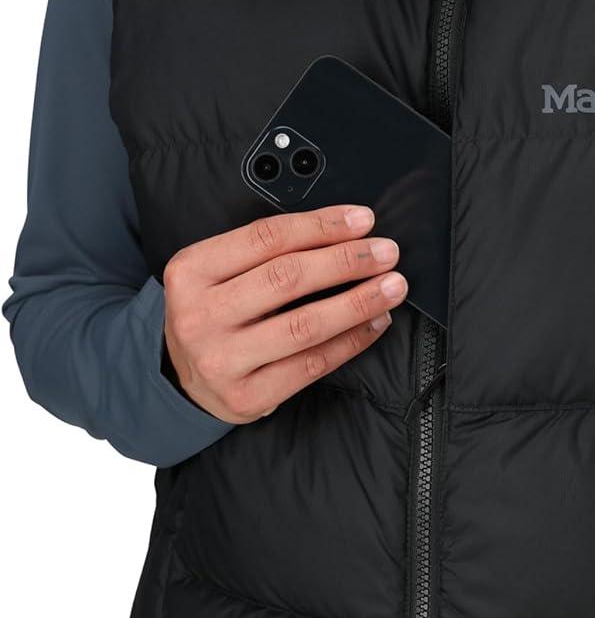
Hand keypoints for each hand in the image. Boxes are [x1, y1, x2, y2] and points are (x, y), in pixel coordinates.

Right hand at [161, 204, 406, 422]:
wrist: (180, 377)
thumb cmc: (214, 311)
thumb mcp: (218, 271)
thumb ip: (265, 251)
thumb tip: (343, 232)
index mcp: (191, 271)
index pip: (267, 238)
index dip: (322, 226)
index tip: (363, 220)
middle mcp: (200, 316)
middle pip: (288, 279)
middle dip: (347, 261)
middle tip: (386, 253)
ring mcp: (221, 360)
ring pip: (305, 326)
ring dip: (359, 302)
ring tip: (392, 287)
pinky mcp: (246, 396)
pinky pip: (312, 365)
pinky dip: (352, 341)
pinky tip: (375, 323)